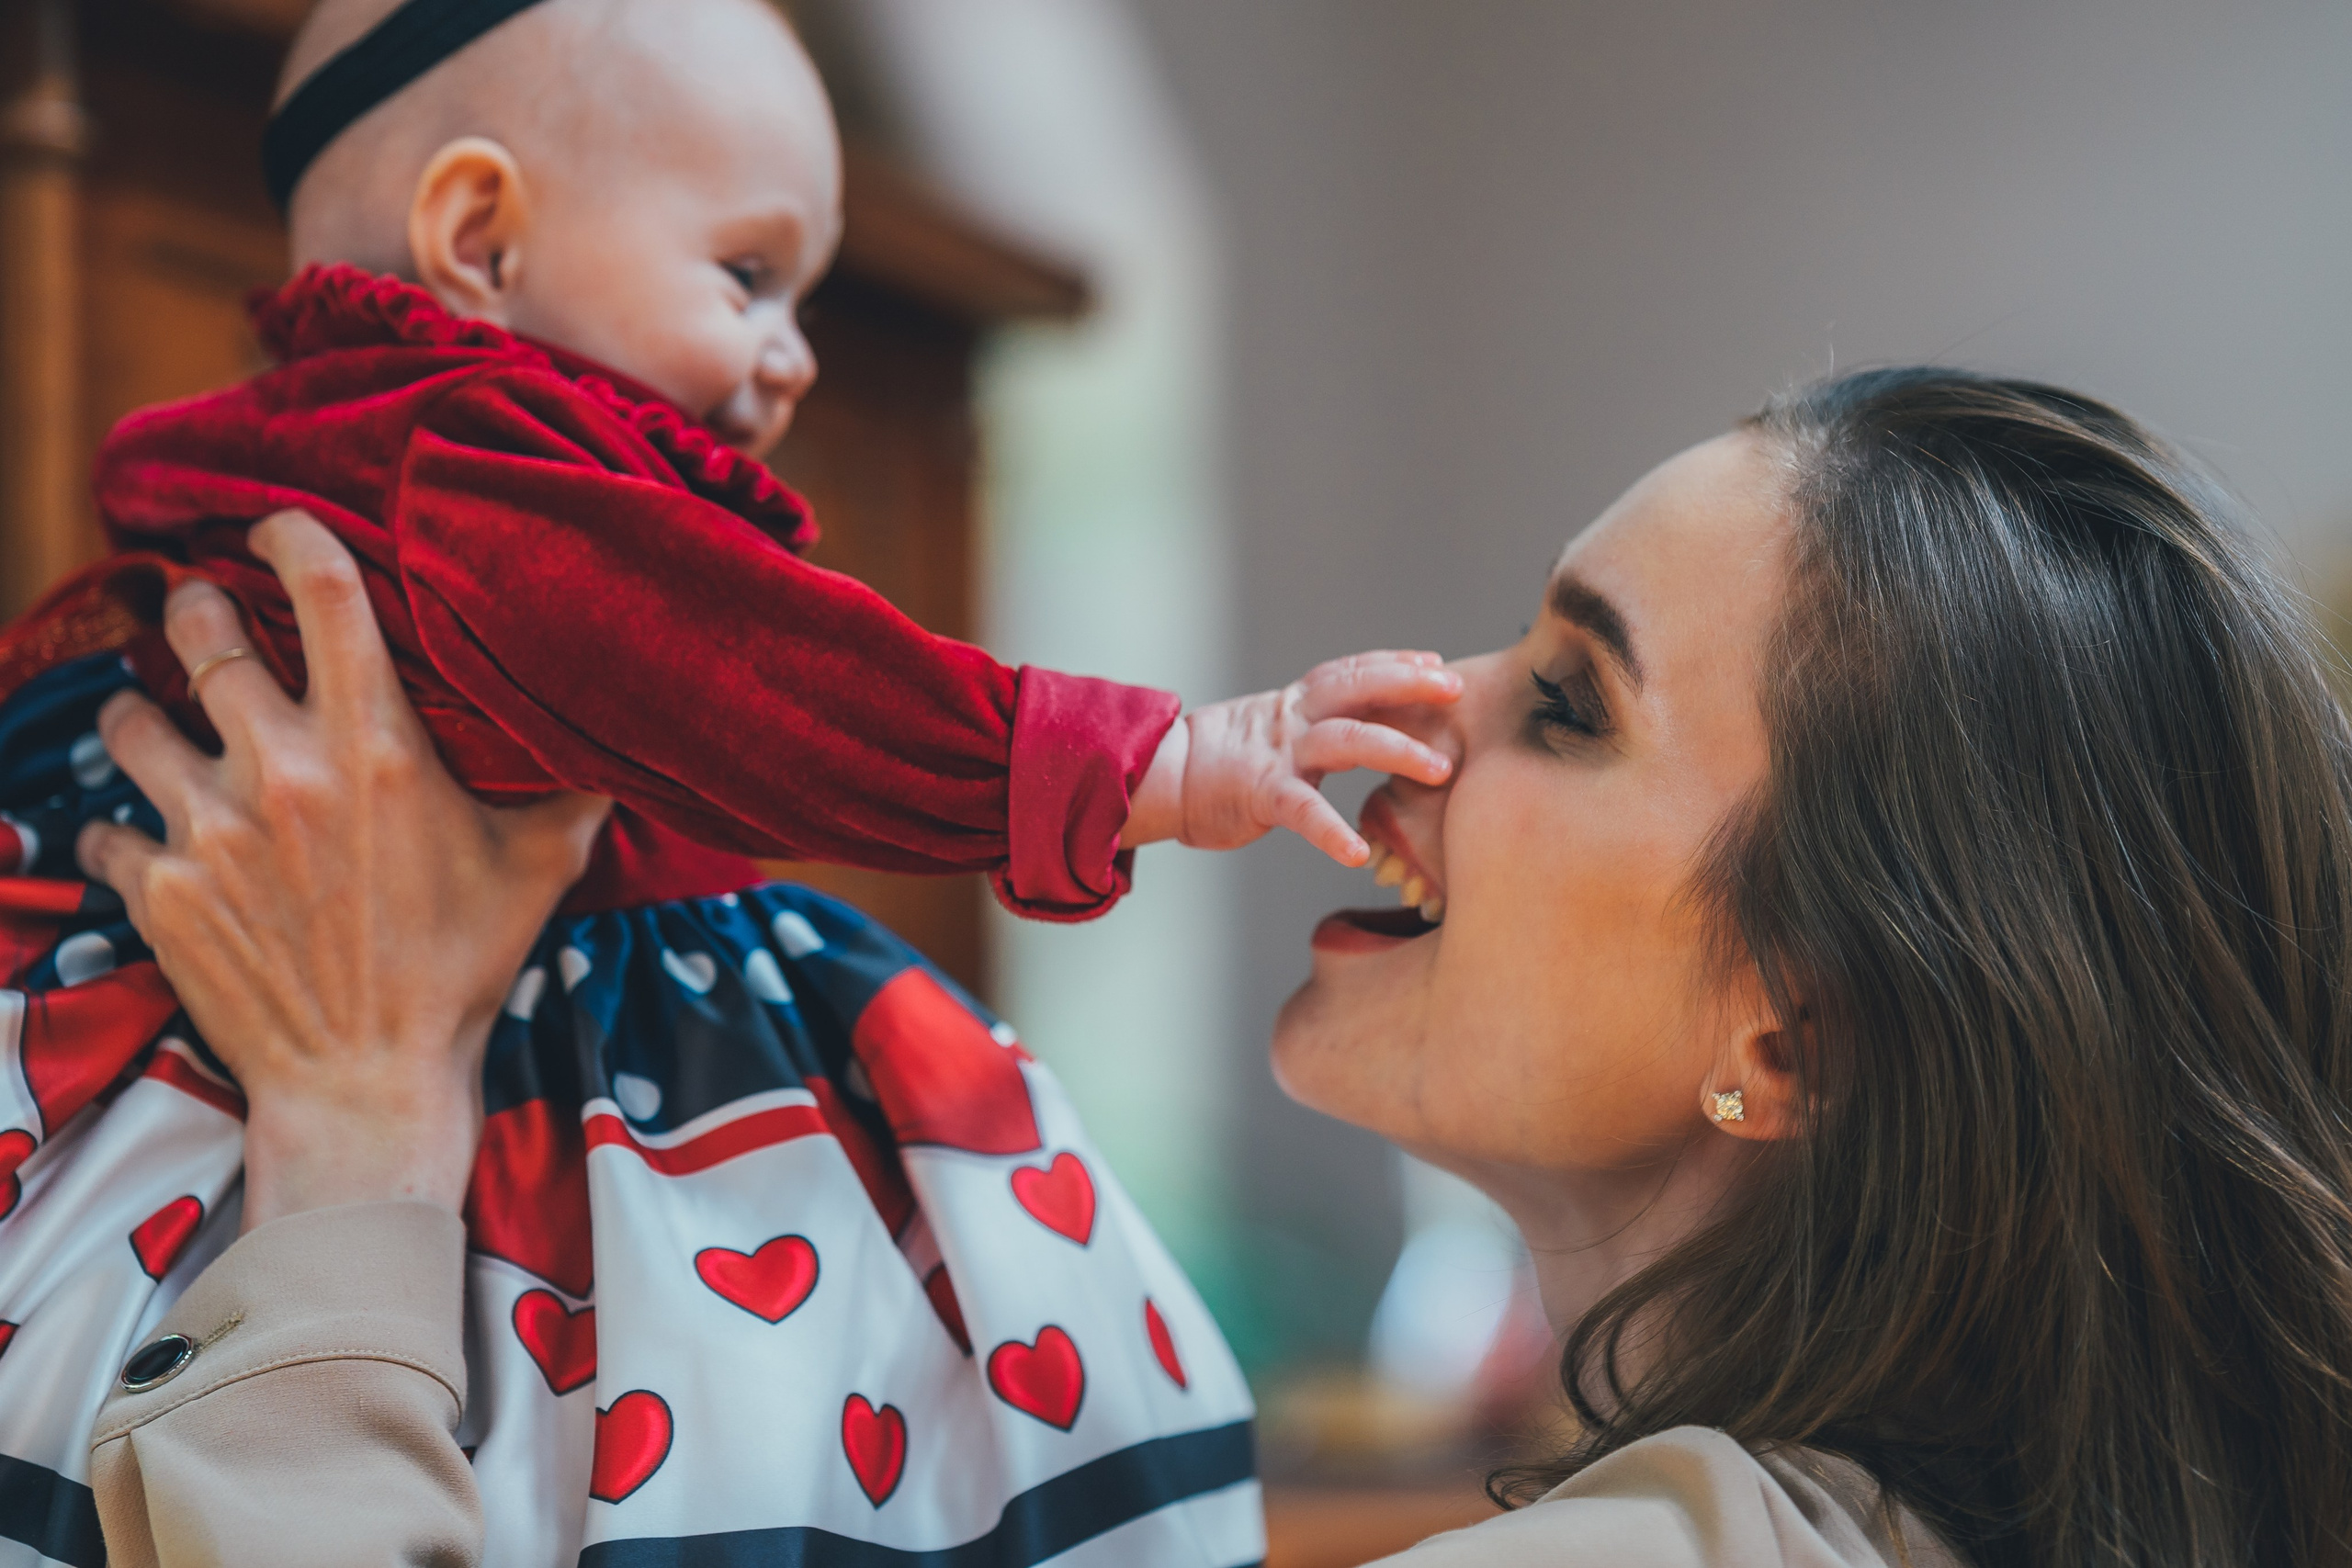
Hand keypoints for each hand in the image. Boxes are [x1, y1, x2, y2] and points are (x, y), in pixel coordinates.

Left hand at [76, 511, 610, 1229]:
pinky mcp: (154, 887)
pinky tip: (160, 839)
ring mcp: (206, 827)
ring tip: (164, 723)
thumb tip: (624, 738)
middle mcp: (282, 770)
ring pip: (130, 716)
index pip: (323, 592)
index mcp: (378, 748)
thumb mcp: (538, 869)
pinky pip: (108, 822)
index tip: (275, 527)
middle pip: (200, 629)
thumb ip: (570, 791)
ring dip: (145, 712)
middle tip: (208, 615)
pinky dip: (127, 824)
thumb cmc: (459, 971)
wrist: (366, 1084)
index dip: (289, 536)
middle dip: (199, 610)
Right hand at [1122, 650, 1459, 863]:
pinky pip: (1302, 812)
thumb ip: (1315, 727)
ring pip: (1346, 740)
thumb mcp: (1274, 731)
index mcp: (1296, 702)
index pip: (1354, 672)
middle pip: (1360, 688)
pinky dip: (1332, 832)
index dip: (1396, 665)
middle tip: (1456, 692)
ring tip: (1441, 771)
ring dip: (1397, 751)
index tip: (1437, 666)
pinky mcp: (1259, 793)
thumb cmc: (1220, 763)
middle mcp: (1292, 718)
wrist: (1160, 778)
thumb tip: (1363, 728)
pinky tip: (1356, 853)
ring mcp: (1278, 753)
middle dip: (1410, 687)